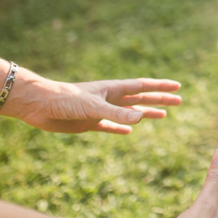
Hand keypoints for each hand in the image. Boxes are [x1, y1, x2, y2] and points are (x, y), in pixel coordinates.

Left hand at [8, 76, 182, 134]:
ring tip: (163, 116)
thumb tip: (142, 118)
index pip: (143, 87)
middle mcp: (110, 99)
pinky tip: (130, 130)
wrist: (38, 105)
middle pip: (141, 99)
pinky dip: (122, 128)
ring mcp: (101, 111)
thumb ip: (116, 113)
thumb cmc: (64, 100)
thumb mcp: (93, 107)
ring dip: (146, 113)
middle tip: (179, 101)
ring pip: (130, 112)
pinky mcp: (89, 123)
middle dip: (160, 100)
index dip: (160, 87)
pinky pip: (111, 126)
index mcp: (113, 89)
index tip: (177, 87)